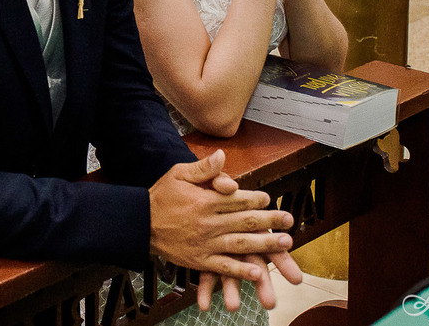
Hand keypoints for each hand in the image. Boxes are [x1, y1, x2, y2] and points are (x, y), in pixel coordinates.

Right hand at [149, 150, 293, 281]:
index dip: (256, 199)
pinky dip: (240, 271)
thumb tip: (222, 155)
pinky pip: (223, 266)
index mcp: (204, 201)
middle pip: (245, 221)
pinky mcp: (199, 260)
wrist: (139, 223)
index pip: (237, 199)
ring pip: (240, 244)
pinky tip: (257, 273)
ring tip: (284, 243)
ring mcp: (205, 243)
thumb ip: (203, 168)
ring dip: (264, 244)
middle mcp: (208, 223)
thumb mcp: (178, 174)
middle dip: (270, 220)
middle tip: (289, 220)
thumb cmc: (161, 196)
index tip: (269, 199)